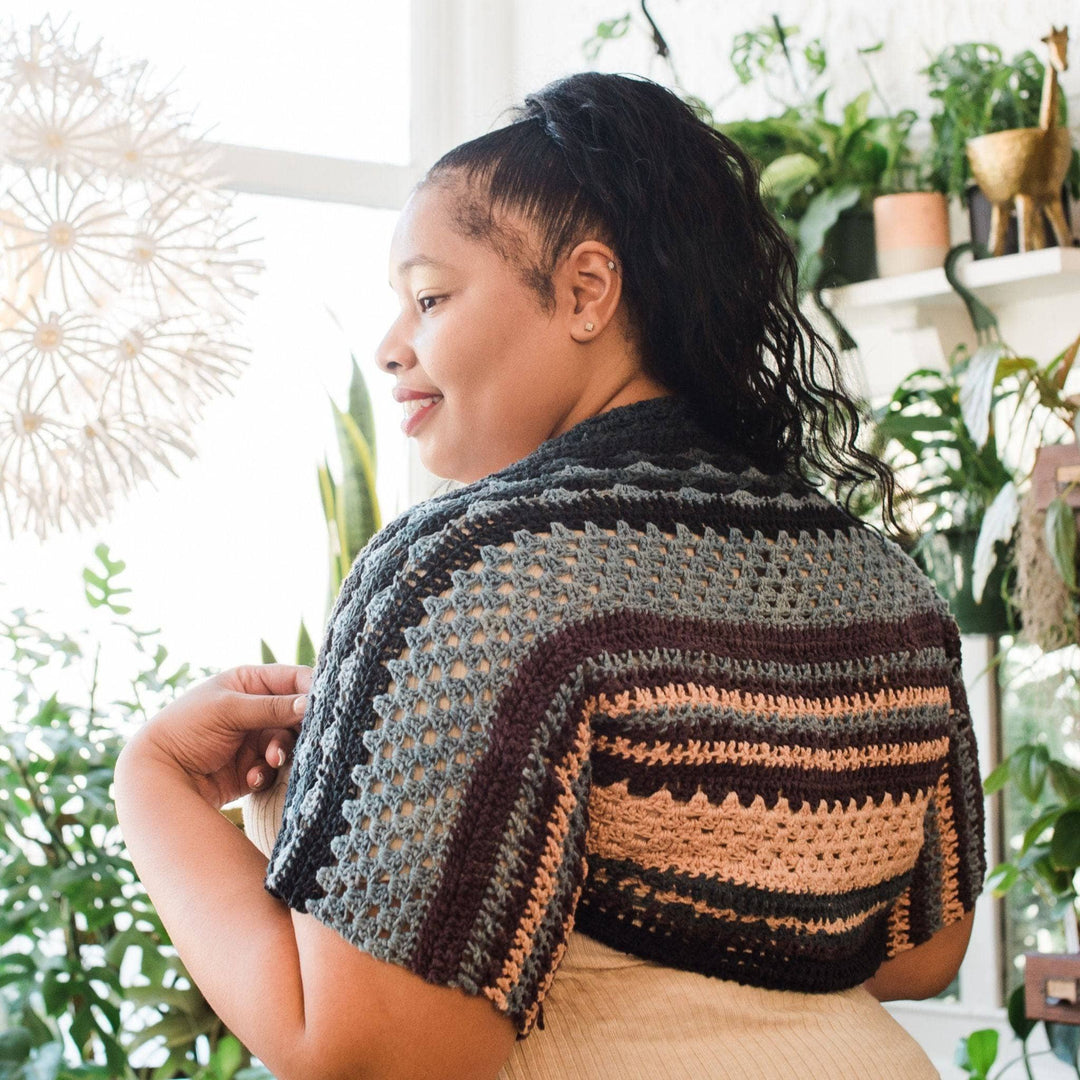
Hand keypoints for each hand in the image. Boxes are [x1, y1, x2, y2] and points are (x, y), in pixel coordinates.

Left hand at [129, 664, 312, 808]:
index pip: (294, 680)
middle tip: (304, 741)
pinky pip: (273, 768)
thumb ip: (272, 708)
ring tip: (270, 761)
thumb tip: (312, 703)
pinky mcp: (252, 766)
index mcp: (249, 683)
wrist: (158, 774)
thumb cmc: (187, 729)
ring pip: (288, 743)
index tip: (326, 706)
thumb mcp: (229, 711)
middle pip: (297, 715)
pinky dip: (265, 773)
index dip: (312, 691)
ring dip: (281, 753)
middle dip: (298, 729)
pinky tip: (250, 778)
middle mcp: (256, 709)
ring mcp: (255, 738)